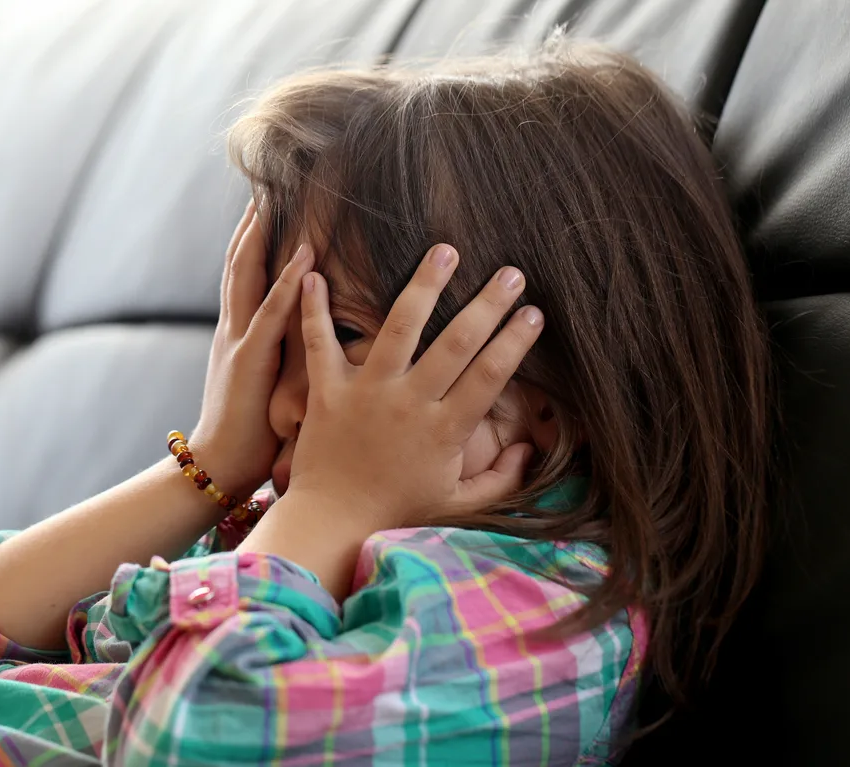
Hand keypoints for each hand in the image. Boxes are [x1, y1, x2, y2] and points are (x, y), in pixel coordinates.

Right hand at [189, 200, 312, 497]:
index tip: (266, 200)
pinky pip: (270, 314)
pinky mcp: (250, 361)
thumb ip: (280, 359)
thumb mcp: (265, 387)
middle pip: (238, 261)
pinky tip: (304, 251)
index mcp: (237, 334)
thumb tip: (311, 343)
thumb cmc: (249, 436)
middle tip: (269, 180)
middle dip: (252, 221)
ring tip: (277, 195)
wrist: (217, 467)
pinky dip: (286, 280)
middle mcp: (233, 328)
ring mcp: (239, 341)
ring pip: (247, 275)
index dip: (251, 235)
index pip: (242, 273)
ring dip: (263, 234)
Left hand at [287, 243, 542, 532]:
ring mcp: (367, 392)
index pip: (491, 376)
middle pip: (457, 343)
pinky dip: (315, 308)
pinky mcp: (327, 391)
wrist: (330, 523)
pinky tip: (313, 271)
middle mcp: (410, 403)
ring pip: (400, 327)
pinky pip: (320, 342)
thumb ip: (500, 481)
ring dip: (424, 285)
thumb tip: (530, 452)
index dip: (516, 342)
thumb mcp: (457, 504)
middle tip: (511, 272)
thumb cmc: (395, 512)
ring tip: (445, 251)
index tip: (535, 313)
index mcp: (444, 430)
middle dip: (488, 304)